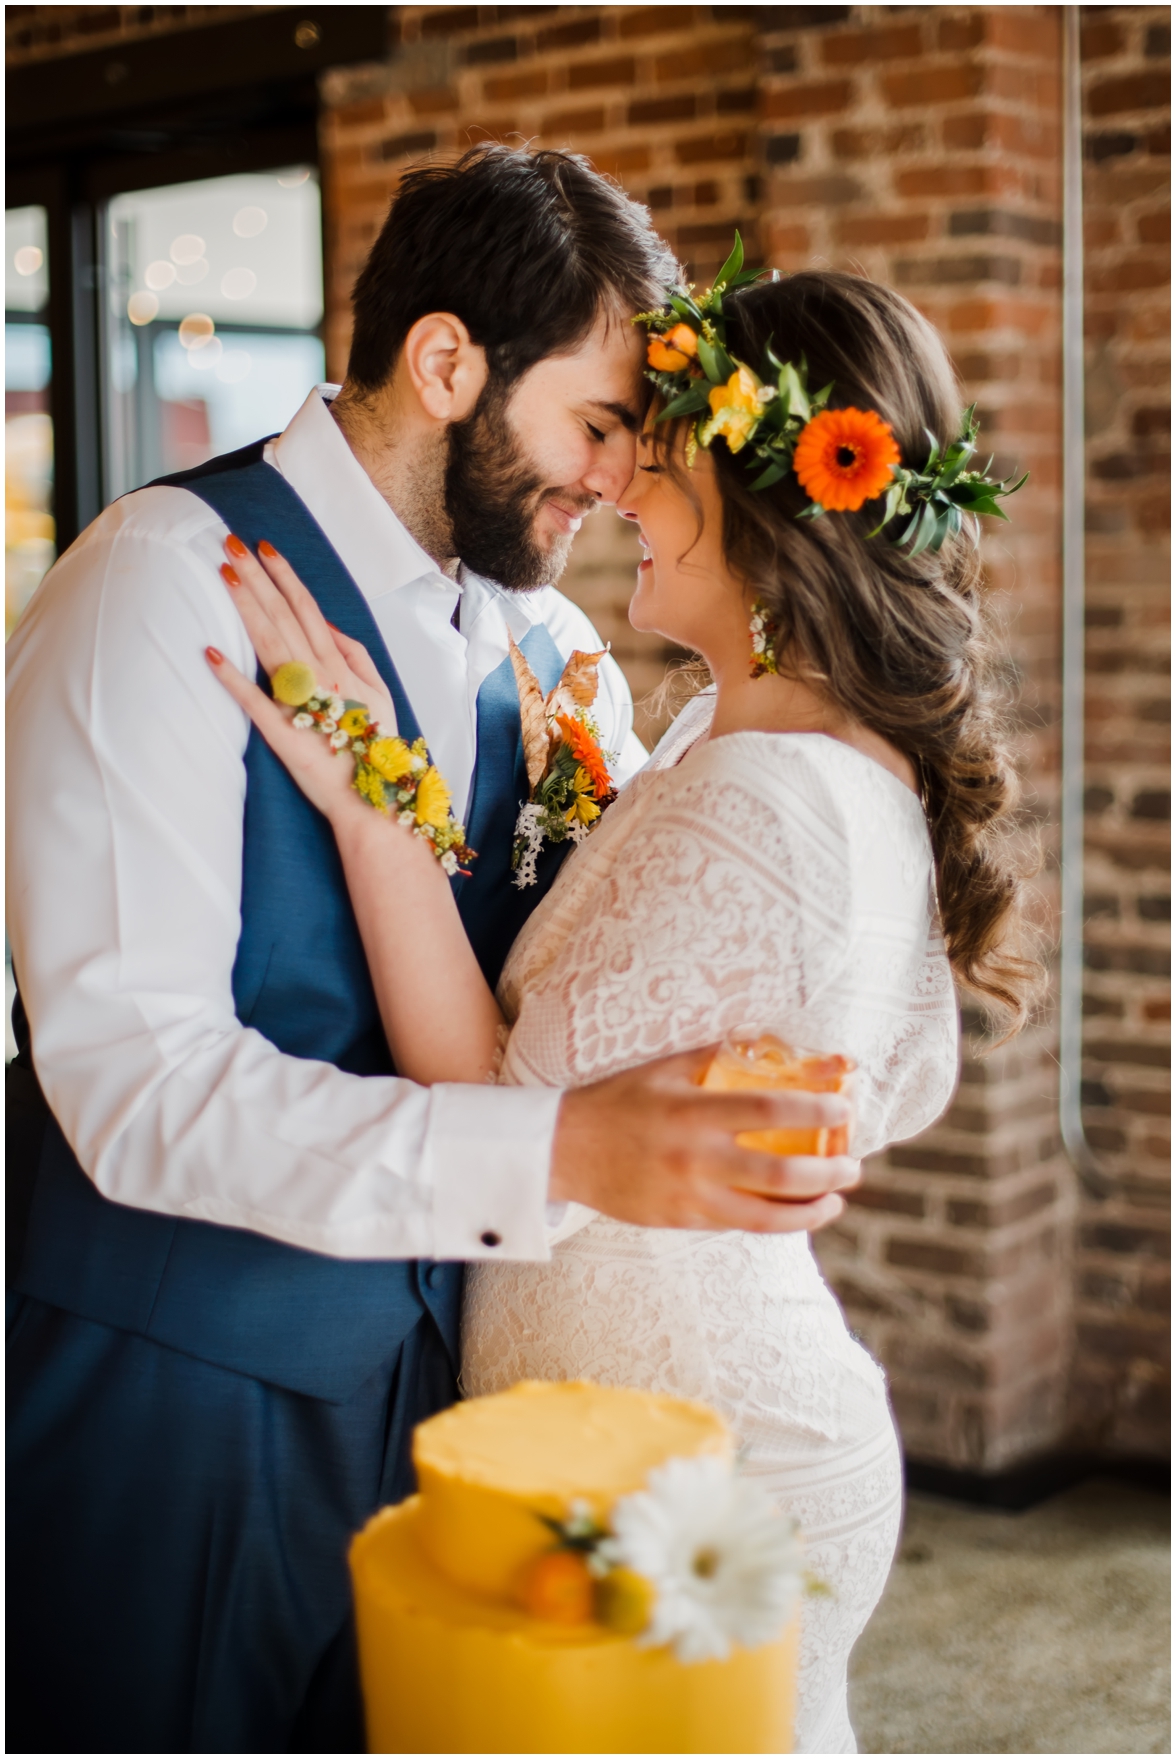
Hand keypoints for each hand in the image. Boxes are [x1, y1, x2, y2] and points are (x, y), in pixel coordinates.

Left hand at [219, 534, 398, 731]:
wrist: (373, 798)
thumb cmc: (374, 744)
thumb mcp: (379, 693)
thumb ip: (356, 654)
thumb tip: (326, 624)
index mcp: (341, 666)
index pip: (307, 609)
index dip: (284, 577)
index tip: (264, 548)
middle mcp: (320, 676)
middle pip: (283, 616)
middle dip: (257, 578)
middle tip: (231, 544)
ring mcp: (300, 702)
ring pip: (269, 643)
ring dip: (245, 607)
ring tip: (224, 574)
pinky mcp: (282, 732)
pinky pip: (253, 701)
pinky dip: (231, 677)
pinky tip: (210, 652)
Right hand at [550, 1046, 859, 1232]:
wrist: (565, 1150)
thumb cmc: (619, 1101)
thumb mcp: (666, 1068)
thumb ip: (719, 1057)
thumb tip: (774, 1042)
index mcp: (694, 1112)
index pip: (769, 1111)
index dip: (815, 1110)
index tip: (844, 1107)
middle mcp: (695, 1158)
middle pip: (780, 1175)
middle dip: (828, 1172)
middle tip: (853, 1164)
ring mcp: (689, 1197)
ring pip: (766, 1217)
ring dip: (811, 1210)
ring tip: (835, 1198)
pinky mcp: (681, 1222)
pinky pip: (738, 1225)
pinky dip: (773, 1219)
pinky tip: (793, 1210)